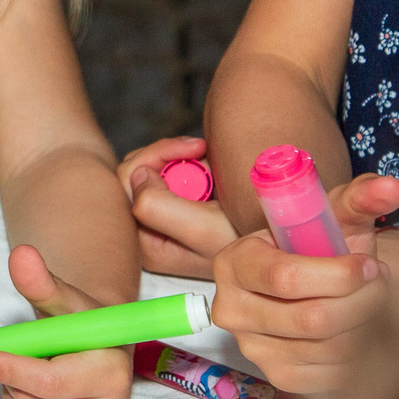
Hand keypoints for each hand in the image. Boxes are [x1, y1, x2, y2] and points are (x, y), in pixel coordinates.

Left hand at [0, 245, 130, 398]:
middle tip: (29, 355)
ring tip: (36, 372)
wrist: (95, 354)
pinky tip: (34, 397)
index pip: (50, 381)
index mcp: (111, 371)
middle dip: (12, 374)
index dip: (11, 369)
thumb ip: (41, 282)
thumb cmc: (78, 327)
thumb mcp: (62, 301)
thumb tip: (21, 255)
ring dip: (12, 392)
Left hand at [118, 137, 234, 277]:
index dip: (156, 157)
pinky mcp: (176, 206)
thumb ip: (157, 205)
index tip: (194, 149)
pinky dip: (192, 164)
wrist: (273, 249)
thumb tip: (137, 175)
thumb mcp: (200, 229)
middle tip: (201, 149)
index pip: (126, 184)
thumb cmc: (242, 245)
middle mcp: (146, 231)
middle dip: (169, 155)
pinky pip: (171, 171)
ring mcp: (160, 218)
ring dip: (183, 159)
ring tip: (211, 165)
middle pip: (135, 172)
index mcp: (144, 241)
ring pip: (152, 168)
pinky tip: (213, 171)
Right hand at [209, 174, 398, 392]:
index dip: (339, 275)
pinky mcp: (277, 376)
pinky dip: (357, 354)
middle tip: (380, 284)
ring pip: (328, 349)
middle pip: (312, 319)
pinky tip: (358, 329)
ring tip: (371, 302)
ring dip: (365, 326)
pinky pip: (330, 375)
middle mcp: (231, 309)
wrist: (308, 280)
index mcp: (233, 262)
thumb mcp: (331, 217)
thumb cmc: (317, 246)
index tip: (368, 265)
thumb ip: (360, 198)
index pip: (286, 278)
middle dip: (363, 301)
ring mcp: (252, 348)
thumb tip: (391, 188)